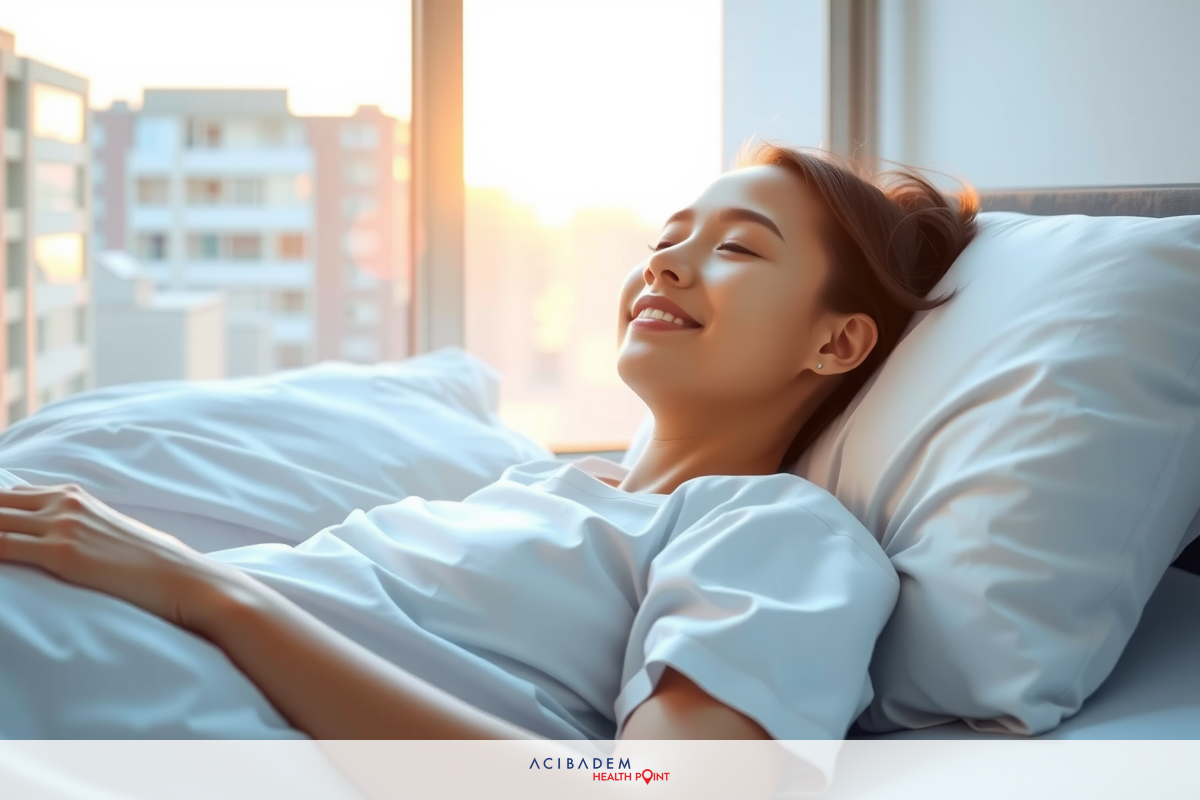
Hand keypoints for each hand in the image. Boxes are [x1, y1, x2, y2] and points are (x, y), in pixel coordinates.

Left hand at [0, 483, 230, 630]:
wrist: (184, 579)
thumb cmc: (155, 564)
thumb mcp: (114, 533)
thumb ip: (83, 527)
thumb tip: (71, 541)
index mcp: (74, 495)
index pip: (6, 494)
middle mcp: (65, 502)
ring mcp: (63, 525)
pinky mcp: (62, 553)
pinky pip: (2, 548)